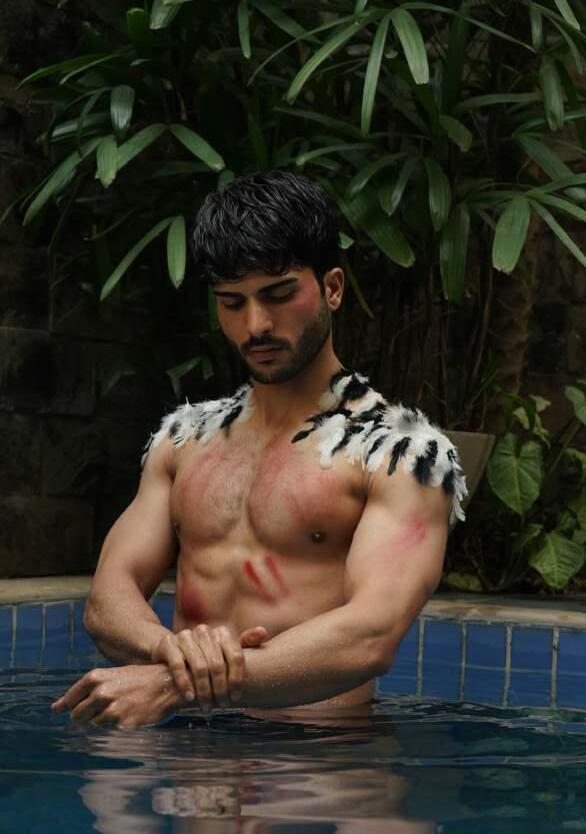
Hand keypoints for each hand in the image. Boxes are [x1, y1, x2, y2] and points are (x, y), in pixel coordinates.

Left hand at [51, 664, 181, 727]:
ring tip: (122, 706)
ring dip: (104, 719)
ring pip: (95, 723)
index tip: (58, 710)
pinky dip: (117, 724)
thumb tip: (55, 708)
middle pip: (78, 715)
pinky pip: (111, 730)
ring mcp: (112, 710)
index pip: (71, 698)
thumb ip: (87, 689)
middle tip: (103, 707)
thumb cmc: (140, 678)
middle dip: (86, 714)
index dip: (65, 705)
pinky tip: (130, 713)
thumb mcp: (114, 675)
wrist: (169, 683)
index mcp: (96, 678)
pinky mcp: (123, 724)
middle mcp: (101, 693)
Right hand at [151, 624, 267, 710]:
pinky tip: (190, 698)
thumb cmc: (205, 655)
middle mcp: (204, 631)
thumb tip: (264, 632)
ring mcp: (185, 636)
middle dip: (220, 689)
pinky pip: (178, 666)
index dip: (238, 679)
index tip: (237, 698)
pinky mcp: (168, 644)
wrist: (171, 650)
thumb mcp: (224, 651)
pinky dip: (185, 684)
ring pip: (199, 667)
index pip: (236, 656)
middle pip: (218, 665)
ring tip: (206, 707)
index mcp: (222, 632)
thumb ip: (245, 644)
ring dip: (204, 691)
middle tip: (221, 706)